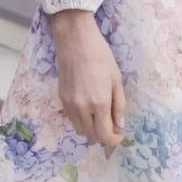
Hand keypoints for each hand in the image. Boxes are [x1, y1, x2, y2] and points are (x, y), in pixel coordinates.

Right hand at [51, 10, 125, 145]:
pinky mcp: (61, 100)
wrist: (76, 42)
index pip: (105, 135)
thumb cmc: (101, 56)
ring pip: (80, 130)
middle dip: (104, 135)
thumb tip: (119, 124)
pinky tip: (89, 108)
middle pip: (92, 136)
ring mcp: (69, 106)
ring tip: (102, 117)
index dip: (114, 139)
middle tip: (113, 125)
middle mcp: (82, 109)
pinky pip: (72, 119)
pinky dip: (82, 120)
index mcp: (99, 103)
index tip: (120, 134)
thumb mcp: (116, 79)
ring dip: (92, 130)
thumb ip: (119, 104)